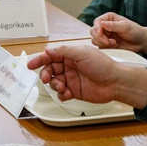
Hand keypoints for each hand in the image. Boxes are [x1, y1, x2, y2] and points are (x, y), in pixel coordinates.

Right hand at [27, 45, 146, 107]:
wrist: (116, 82)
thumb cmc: (104, 65)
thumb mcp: (82, 53)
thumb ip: (63, 51)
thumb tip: (48, 51)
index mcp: (71, 55)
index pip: (51, 56)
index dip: (40, 59)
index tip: (31, 64)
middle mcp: (70, 66)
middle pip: (50, 69)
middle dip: (46, 74)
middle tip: (47, 78)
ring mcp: (72, 79)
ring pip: (54, 82)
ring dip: (54, 85)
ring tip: (62, 87)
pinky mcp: (75, 91)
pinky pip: (61, 94)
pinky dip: (61, 94)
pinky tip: (67, 93)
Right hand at [89, 12, 146, 54]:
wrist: (141, 43)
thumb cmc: (135, 31)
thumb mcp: (126, 27)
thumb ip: (113, 25)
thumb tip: (102, 23)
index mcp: (109, 18)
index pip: (97, 21)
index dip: (97, 27)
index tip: (101, 33)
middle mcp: (105, 27)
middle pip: (93, 31)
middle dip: (99, 37)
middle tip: (108, 42)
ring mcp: (105, 36)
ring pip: (94, 40)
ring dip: (102, 43)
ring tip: (114, 43)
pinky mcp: (106, 45)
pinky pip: (99, 47)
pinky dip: (105, 47)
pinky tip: (115, 46)